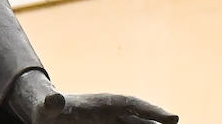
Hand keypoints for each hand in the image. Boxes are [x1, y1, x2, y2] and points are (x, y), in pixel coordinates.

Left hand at [8, 70, 176, 123]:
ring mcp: (111, 123)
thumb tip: (53, 100)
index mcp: (101, 103)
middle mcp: (111, 112)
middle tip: (177, 123)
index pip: (131, 104)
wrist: (45, 111)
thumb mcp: (46, 107)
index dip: (152, 110)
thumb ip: (50, 105)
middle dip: (160, 121)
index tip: (172, 118)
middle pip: (141, 118)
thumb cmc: (45, 109)